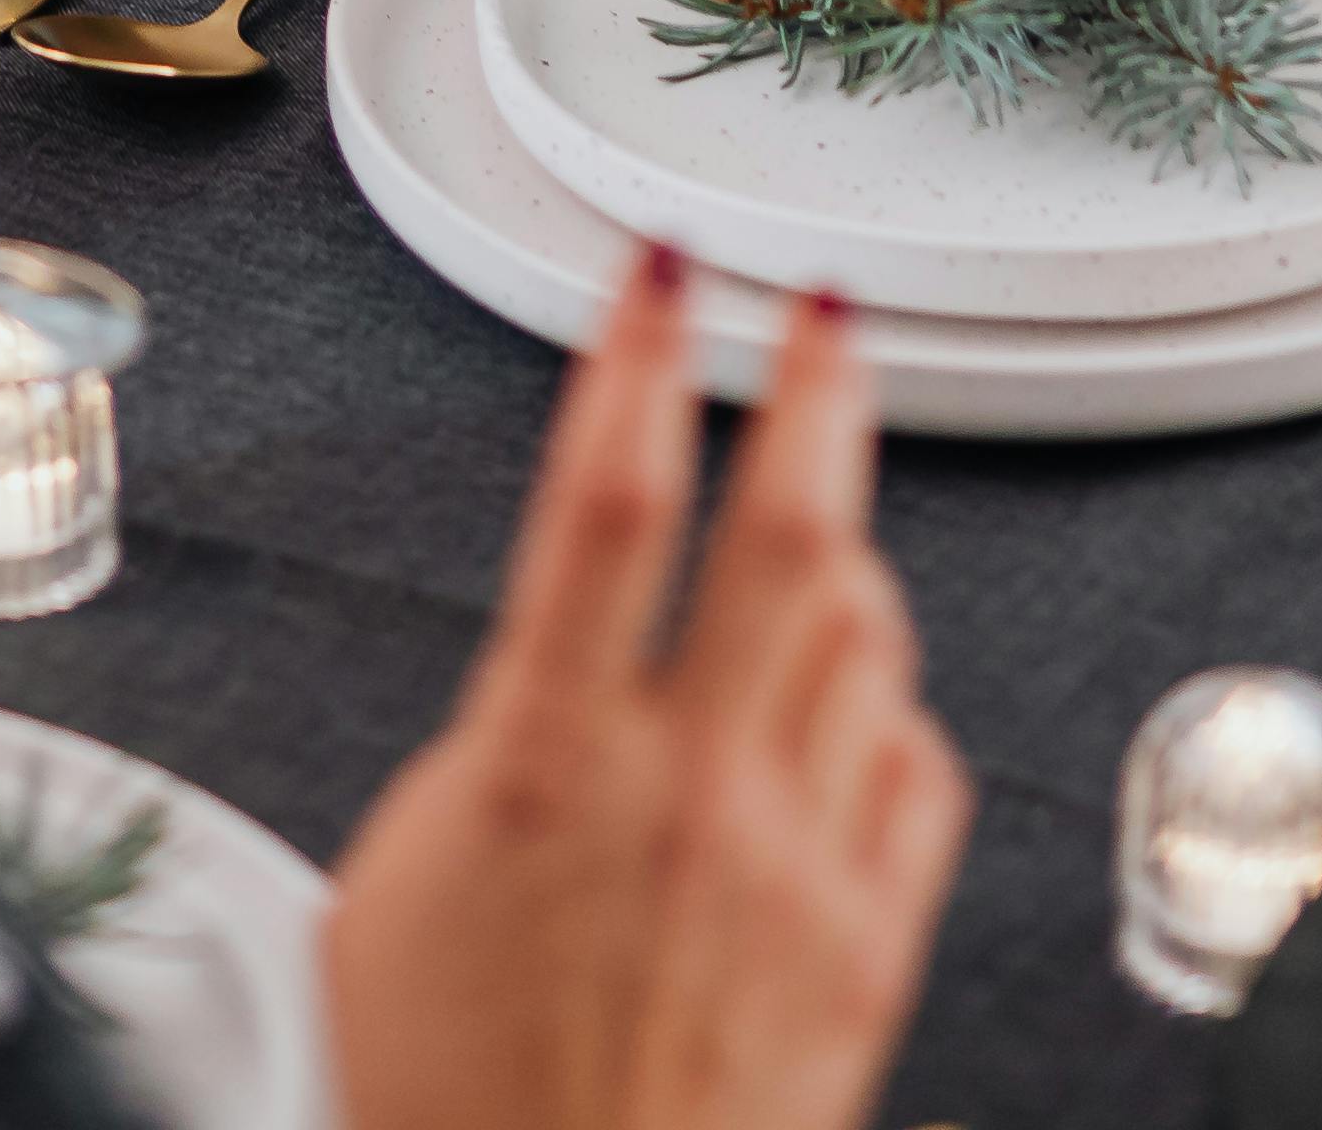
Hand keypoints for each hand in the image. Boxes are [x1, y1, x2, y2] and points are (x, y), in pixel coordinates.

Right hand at [322, 262, 966, 1129]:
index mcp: (551, 768)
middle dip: (818, 393)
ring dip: (843, 565)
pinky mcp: (871, 945)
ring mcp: (797, 869)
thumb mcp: (406, 882)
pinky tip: (846, 712)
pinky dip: (885, 712)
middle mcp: (692, 801)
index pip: (606, 504)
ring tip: (810, 536)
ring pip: (870, 639)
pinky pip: (916, 767)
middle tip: (826, 314)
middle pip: (790, 533)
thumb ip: (499, 742)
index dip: (638, 360)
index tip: (658, 274)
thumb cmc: (454, 1096)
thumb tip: (551, 666)